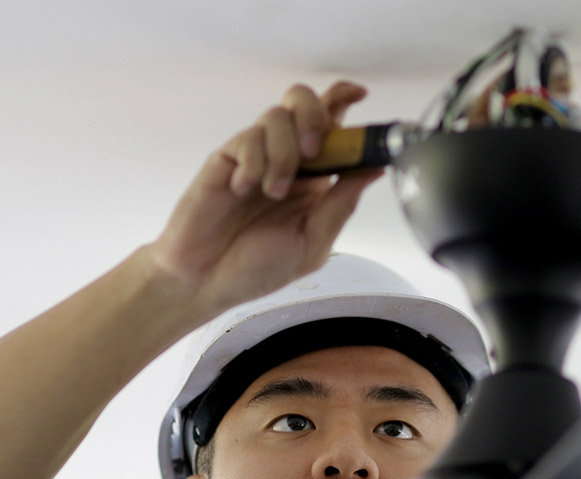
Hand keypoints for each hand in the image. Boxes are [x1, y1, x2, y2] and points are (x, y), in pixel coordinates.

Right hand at [148, 81, 386, 316]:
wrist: (205, 281)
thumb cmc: (255, 268)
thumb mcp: (311, 244)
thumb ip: (342, 204)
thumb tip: (374, 169)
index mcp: (314, 180)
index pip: (334, 126)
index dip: (345, 101)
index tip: (359, 95)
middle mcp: (286, 161)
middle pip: (305, 102)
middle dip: (316, 117)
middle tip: (313, 152)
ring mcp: (255, 157)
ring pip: (278, 116)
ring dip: (283, 154)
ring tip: (273, 192)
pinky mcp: (226, 158)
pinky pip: (248, 137)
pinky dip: (253, 163)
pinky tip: (243, 189)